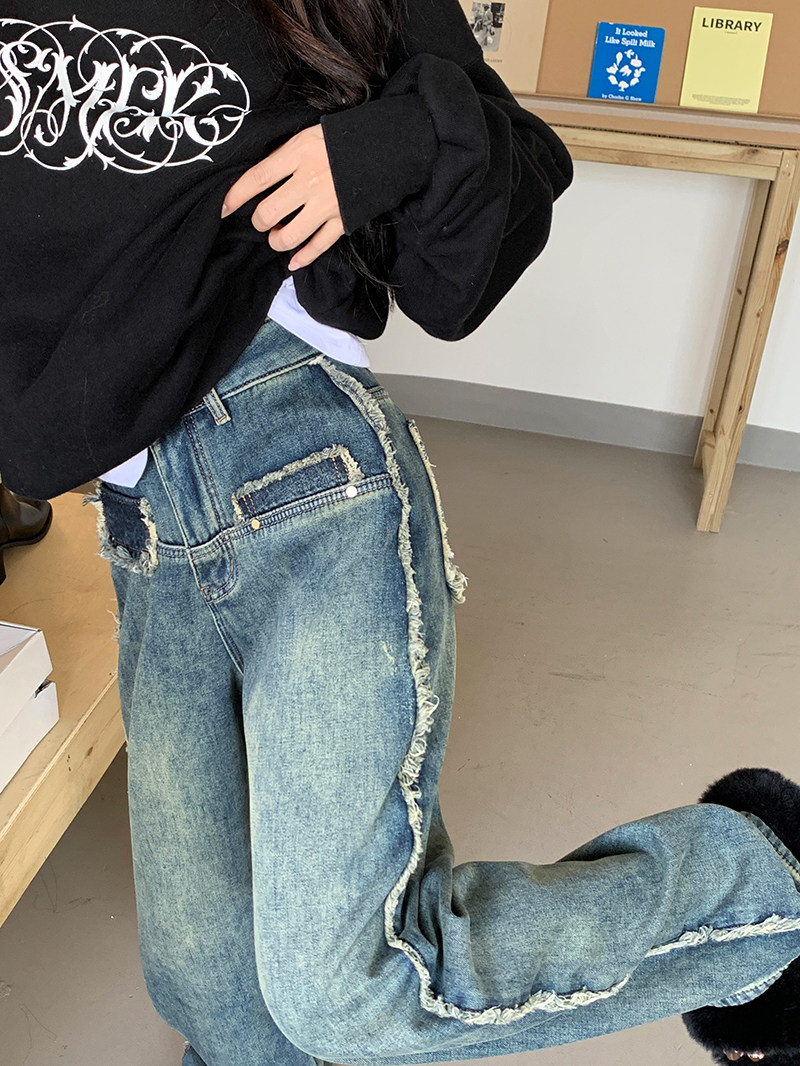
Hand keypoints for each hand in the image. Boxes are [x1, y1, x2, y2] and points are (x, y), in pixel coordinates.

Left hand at [221, 123, 344, 270]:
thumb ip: (284, 156)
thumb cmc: (343, 138)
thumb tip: (259, 179)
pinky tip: (293, 262)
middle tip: (260, 219)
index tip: (223, 207)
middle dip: (258, 221)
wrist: (386, 146)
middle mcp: (310, 181)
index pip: (257, 179)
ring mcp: (327, 203)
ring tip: (277, 236)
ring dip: (277, 241)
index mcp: (299, 154)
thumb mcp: (308, 135)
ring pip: (290, 236)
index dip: (236, 196)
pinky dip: (304, 257)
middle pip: (269, 212)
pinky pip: (318, 246)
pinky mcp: (343, 219)